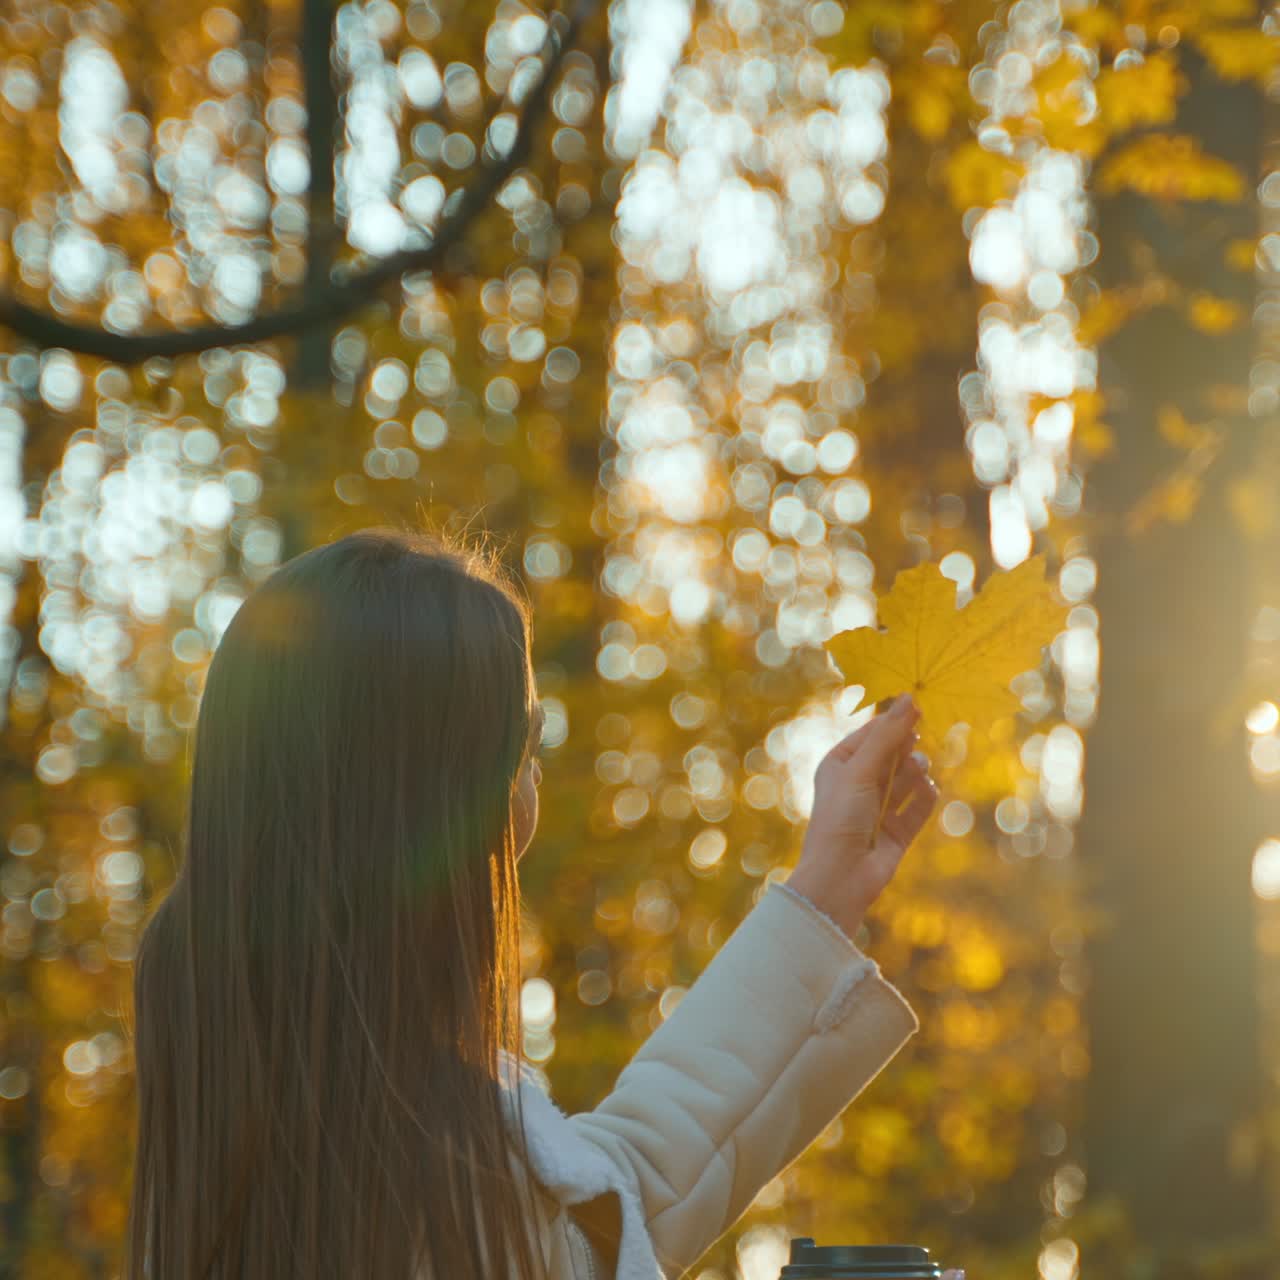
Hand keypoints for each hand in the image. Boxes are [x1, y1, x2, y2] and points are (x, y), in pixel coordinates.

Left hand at [787, 695, 937, 940]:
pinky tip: (927, 789)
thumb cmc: (841, 817)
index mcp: (839, 765)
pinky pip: (918, 805)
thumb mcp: (861, 770)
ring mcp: (878, 808)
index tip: (918, 707)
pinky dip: (924, 796)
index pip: (871, 734)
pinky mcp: (897, 831)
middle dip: (905, 747)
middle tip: (915, 743)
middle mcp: (858, 784)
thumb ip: (888, 735)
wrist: (841, 876)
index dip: (893, 721)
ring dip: (914, 770)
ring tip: (917, 768)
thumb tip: (910, 698)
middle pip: (892, 754)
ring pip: (907, 778)